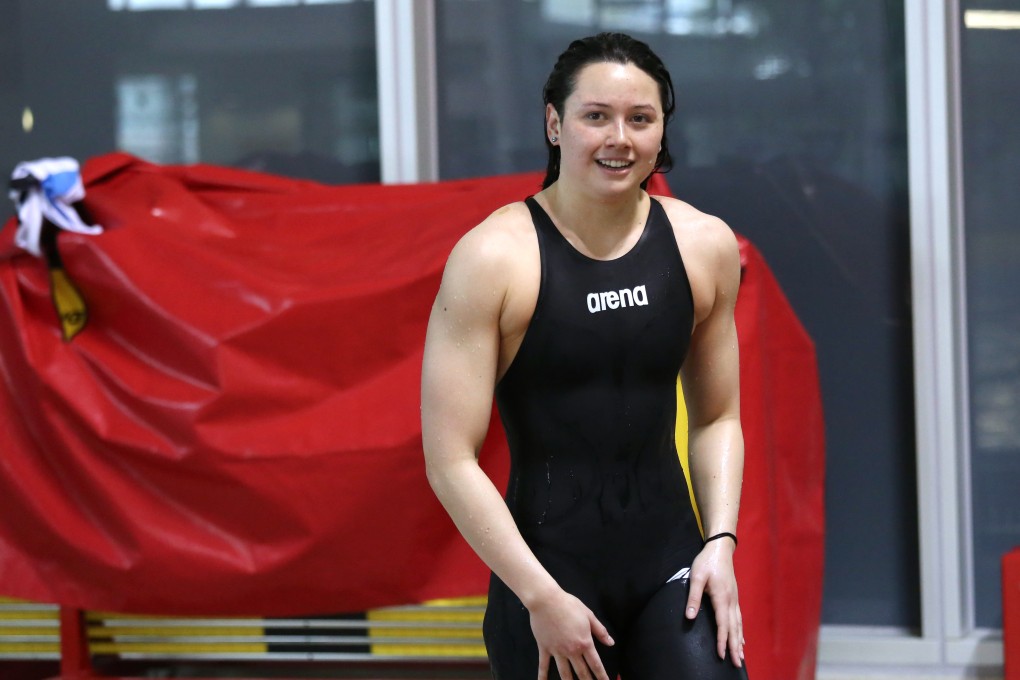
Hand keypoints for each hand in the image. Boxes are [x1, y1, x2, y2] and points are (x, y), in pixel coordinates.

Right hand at [528, 588, 614, 679]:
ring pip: (565, 673)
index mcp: (584, 642)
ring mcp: (557, 651)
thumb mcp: (589, 615)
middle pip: (582, 672)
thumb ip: (600, 631)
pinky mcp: (545, 648)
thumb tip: (611, 643)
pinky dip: (543, 676)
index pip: (596, 664)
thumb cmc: (568, 605)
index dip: (602, 676)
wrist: (546, 600)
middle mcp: (572, 650)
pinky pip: (544, 665)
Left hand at [685, 538, 744, 666]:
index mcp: (722, 598)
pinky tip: (741, 638)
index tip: (721, 655)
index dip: (722, 640)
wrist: (720, 549)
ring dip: (739, 641)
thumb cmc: (707, 562)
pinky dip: (740, 630)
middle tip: (737, 663)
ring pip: (738, 624)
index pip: (722, 624)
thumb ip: (693, 597)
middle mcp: (731, 601)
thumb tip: (689, 617)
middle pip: (734, 628)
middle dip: (734, 647)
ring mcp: (734, 599)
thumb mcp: (696, 577)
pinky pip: (739, 618)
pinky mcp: (734, 597)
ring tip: (740, 656)